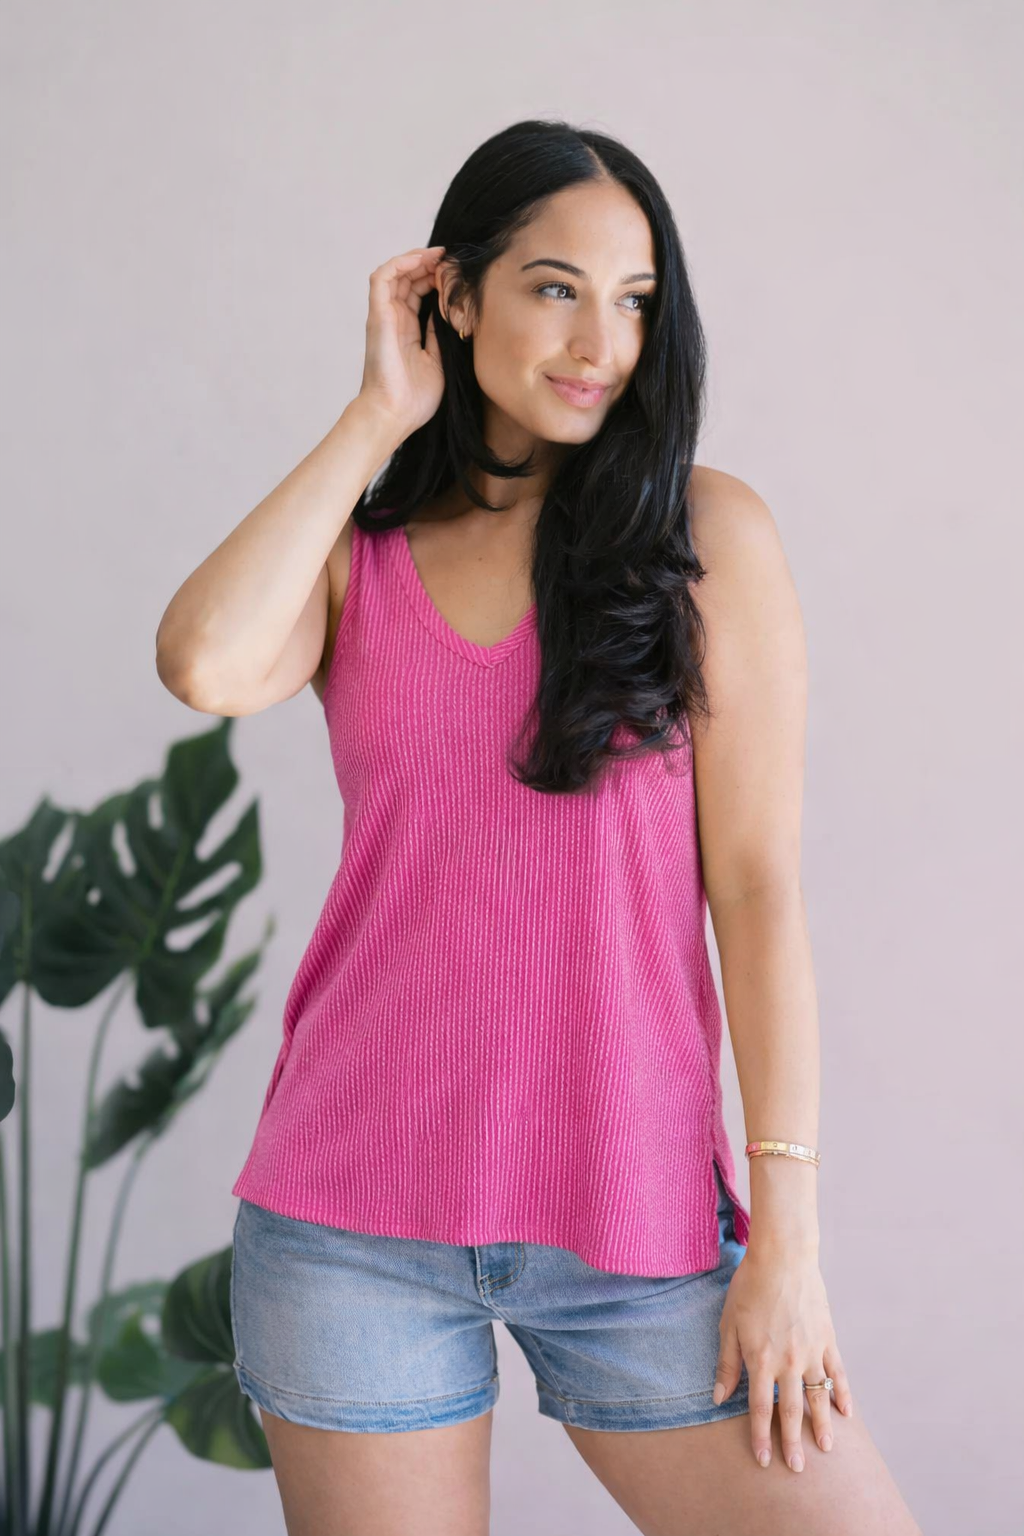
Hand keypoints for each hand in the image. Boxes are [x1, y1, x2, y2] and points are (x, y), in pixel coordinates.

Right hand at [356, 245, 447, 443]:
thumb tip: (449, 313)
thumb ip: (440, 335)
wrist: (395, 414)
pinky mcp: (377, 315)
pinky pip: (382, 278)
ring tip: (439, 254)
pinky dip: (400, 263)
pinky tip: (420, 260)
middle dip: (429, 264)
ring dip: (416, 259)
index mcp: (407, 330)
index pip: (418, 293)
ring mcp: (384, 316)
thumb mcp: (438, 361)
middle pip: (408, 279)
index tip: (456, 273)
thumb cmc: (415, 398)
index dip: (435, 278)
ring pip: (395, 273)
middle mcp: (393, 319)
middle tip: (451, 259)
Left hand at [713, 1246, 853, 1471]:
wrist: (783, 1257)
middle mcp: (788, 1361)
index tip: (764, 1460)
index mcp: (760, 1359)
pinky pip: (838, 1372)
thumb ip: (726, 1363)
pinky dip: (843, 1393)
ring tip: (827, 1449)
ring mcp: (811, 1351)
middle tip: (797, 1468)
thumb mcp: (728, 1324)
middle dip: (793, 1442)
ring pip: (818, 1397)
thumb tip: (717, 1398)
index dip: (760, 1436)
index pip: (759, 1408)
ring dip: (823, 1425)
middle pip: (791, 1411)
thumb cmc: (749, 1287)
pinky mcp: (828, 1339)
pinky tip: (847, 1413)